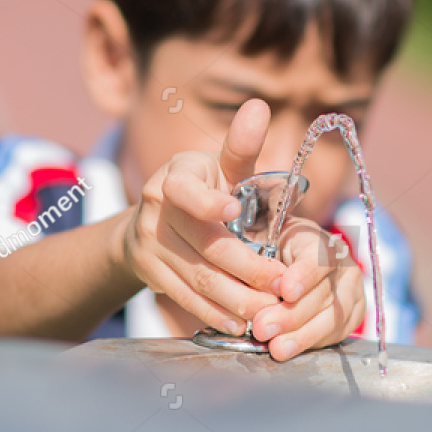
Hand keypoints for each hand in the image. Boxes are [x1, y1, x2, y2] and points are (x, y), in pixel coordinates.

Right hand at [121, 100, 285, 333]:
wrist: (147, 224)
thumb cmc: (202, 190)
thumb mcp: (219, 167)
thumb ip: (242, 146)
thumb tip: (258, 106)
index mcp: (175, 175)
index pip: (186, 189)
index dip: (207, 200)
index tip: (235, 209)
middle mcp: (156, 209)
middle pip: (206, 245)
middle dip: (249, 269)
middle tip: (283, 285)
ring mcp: (150, 244)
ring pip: (198, 277)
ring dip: (237, 299)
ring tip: (271, 311)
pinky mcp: (149, 273)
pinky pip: (185, 297)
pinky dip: (214, 314)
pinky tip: (240, 324)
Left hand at [250, 219, 366, 360]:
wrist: (293, 262)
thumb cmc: (274, 253)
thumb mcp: (262, 245)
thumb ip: (260, 261)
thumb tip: (252, 286)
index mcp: (318, 241)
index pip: (319, 256)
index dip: (304, 275)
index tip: (286, 292)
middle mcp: (342, 264)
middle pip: (324, 293)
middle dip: (291, 315)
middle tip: (263, 328)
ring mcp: (352, 290)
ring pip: (333, 317)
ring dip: (302, 335)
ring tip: (277, 348)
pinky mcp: (353, 314)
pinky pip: (336, 332)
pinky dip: (311, 342)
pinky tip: (290, 348)